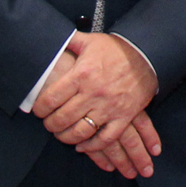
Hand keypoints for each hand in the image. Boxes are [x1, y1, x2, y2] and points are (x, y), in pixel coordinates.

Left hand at [34, 33, 158, 174]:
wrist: (147, 55)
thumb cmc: (117, 49)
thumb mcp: (90, 41)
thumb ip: (70, 42)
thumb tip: (53, 39)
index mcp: (81, 75)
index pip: (52, 98)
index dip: (40, 108)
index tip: (38, 111)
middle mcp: (93, 93)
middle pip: (63, 118)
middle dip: (51, 125)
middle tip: (48, 124)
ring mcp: (108, 107)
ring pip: (81, 132)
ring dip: (67, 137)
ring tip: (62, 135)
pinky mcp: (123, 117)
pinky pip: (105, 139)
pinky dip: (92, 146)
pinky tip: (82, 146)